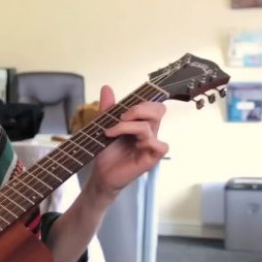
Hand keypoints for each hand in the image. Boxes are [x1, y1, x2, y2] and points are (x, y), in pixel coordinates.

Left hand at [86, 85, 168, 200]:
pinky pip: (160, 145)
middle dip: (138, 109)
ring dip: (128, 126)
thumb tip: (106, 87)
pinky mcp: (152, 158)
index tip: (121, 108)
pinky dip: (145, 141)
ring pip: (150, 126)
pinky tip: (132, 145)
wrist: (101, 174)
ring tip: (111, 132)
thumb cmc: (106, 152)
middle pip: (158, 110)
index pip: (153, 104)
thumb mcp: (104, 126)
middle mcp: (149, 131)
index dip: (142, 102)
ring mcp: (151, 144)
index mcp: (141, 122)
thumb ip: (107, 108)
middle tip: (120, 117)